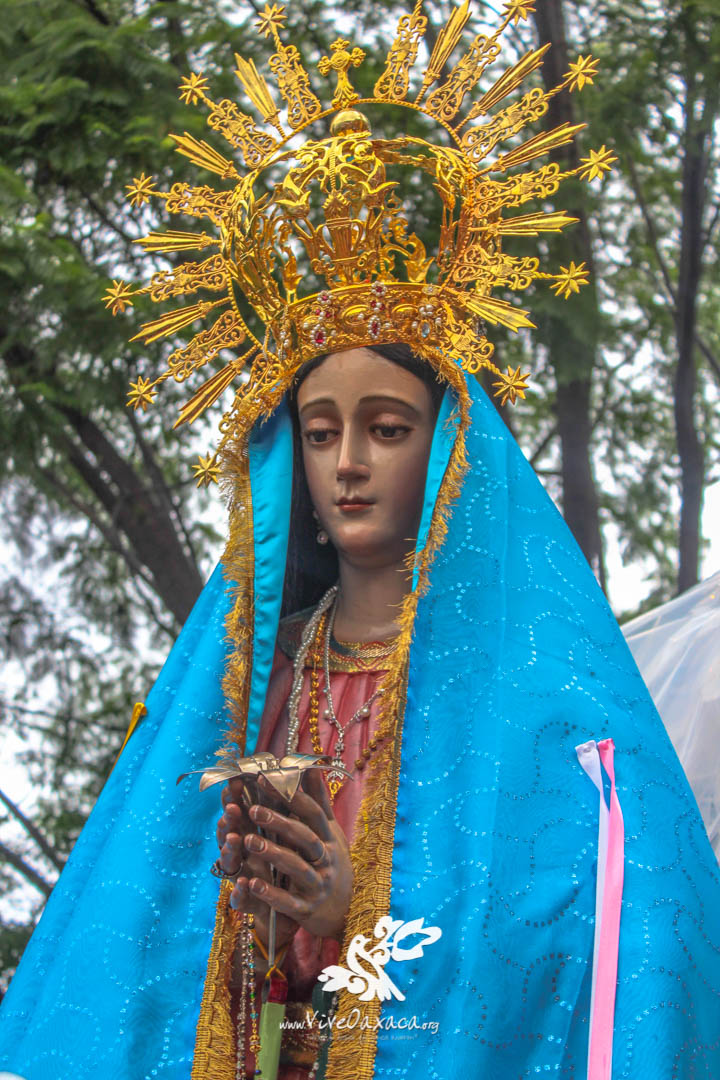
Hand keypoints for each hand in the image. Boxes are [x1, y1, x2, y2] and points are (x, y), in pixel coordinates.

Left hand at [217, 768, 352, 944]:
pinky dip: (270, 894)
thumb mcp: (330, 832)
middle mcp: (326, 859)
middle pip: (305, 838)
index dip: (291, 795)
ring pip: (296, 868)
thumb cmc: (332, 862)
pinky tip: (251, 884)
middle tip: (253, 810)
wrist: (346, 911)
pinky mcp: (307, 909)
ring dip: (273, 854)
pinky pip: (289, 902)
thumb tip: (312, 766)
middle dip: (280, 822)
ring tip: (248, 841)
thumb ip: (319, 801)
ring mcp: (318, 885)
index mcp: (328, 838)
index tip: (264, 779)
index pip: (313, 812)